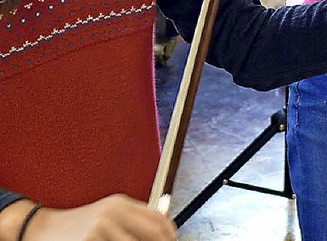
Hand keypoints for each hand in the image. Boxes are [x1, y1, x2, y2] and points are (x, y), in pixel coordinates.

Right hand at [26, 194, 176, 240]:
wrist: (40, 230)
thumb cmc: (79, 227)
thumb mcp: (108, 215)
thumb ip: (134, 220)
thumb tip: (166, 228)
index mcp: (121, 204)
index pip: (160, 221)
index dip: (170, 237)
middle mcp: (113, 213)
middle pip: (154, 236)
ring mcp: (100, 230)